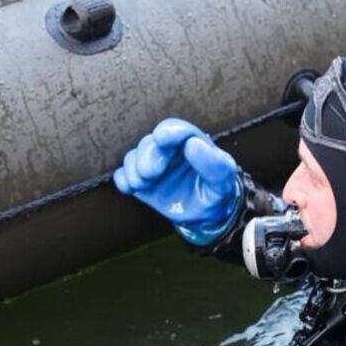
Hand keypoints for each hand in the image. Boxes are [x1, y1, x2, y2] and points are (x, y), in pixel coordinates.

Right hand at [111, 118, 239, 244]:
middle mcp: (169, 151)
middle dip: (146, 156)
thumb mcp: (223, 180)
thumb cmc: (216, 192)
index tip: (161, 138)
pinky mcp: (141, 182)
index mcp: (191, 144)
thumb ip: (213, 163)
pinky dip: (123, 180)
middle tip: (151, 173)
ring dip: (134, 169)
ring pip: (133, 156)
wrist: (206, 216)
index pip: (176, 129)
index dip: (168, 131)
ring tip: (143, 184)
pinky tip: (131, 189)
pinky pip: (123, 174)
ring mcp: (153, 166)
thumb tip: (193, 144)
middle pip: (149, 143)